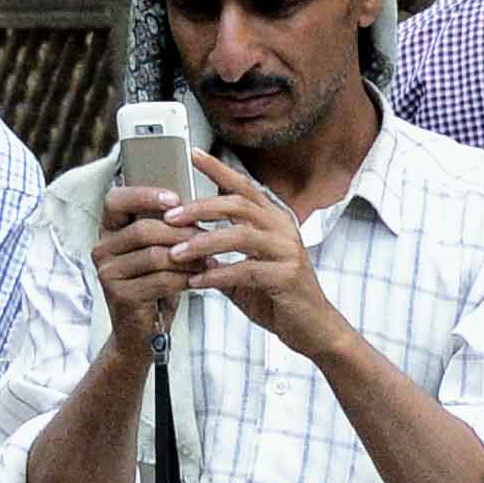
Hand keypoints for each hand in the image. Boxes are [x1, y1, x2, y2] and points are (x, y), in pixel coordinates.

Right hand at [87, 183, 192, 353]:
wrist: (141, 332)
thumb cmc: (154, 285)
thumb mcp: (158, 251)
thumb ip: (165, 228)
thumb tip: (195, 207)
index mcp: (108, 231)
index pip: (116, 200)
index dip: (145, 195)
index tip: (175, 199)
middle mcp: (102, 249)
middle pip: (143, 229)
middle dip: (181, 232)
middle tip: (208, 237)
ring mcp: (108, 273)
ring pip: (156, 255)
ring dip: (189, 257)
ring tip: (210, 260)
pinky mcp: (120, 296)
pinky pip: (161, 280)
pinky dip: (186, 278)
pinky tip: (201, 278)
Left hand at [177, 155, 335, 350]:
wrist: (312, 328)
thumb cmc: (279, 297)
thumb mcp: (246, 271)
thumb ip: (221, 256)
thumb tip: (186, 245)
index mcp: (274, 221)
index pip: (244, 187)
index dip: (219, 169)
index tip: (193, 154)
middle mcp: (283, 230)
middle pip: (238, 205)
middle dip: (200, 208)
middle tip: (170, 217)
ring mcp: (287, 251)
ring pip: (240, 235)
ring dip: (204, 242)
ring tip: (176, 253)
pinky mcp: (287, 276)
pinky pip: (245, 270)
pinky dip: (217, 275)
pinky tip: (197, 282)